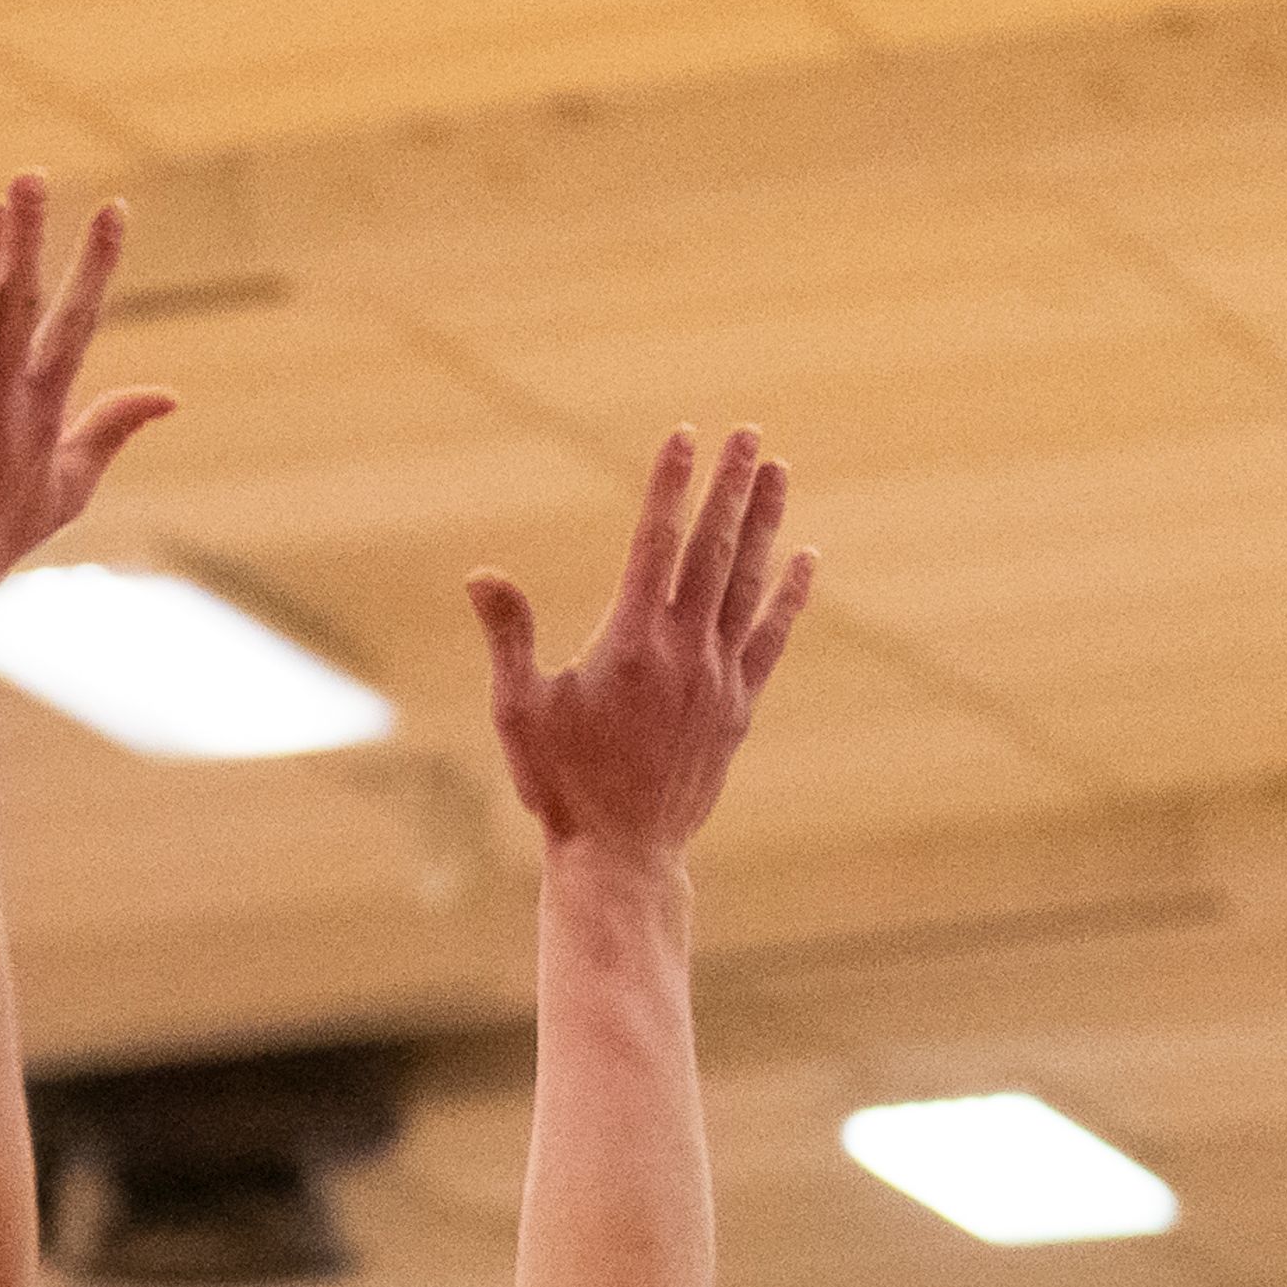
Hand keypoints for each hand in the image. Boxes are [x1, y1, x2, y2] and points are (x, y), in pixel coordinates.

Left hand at [0, 173, 174, 623]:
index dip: (95, 265)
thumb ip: (109, 432)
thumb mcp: (65, 492)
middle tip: (32, 175)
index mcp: (41, 415)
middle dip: (30, 241)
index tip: (114, 207)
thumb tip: (170, 395)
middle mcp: (0, 407)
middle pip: (20, 308)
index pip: (76, 326)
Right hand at [470, 428, 817, 857]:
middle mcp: (683, 651)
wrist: (622, 853)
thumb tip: (481, 574)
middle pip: (713, 549)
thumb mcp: (518, 709)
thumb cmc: (559, 783)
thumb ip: (508, 636)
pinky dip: (790, 594)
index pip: (654, 543)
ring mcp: (718, 677)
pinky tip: (805, 557)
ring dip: (765, 522)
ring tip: (777, 471)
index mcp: (629, 643)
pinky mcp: (738, 706)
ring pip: (749, 582)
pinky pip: (771, 636)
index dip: (670, 486)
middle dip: (731, 486)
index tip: (685, 437)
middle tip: (749, 433)